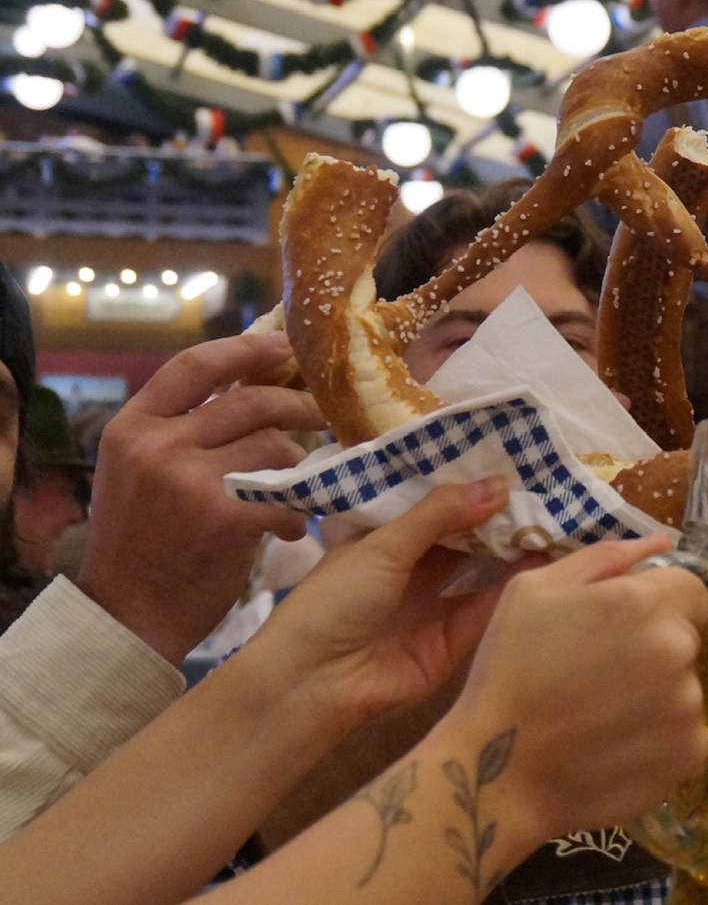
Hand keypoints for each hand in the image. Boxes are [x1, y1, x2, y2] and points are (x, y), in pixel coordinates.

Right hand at [75, 332, 328, 662]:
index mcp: (133, 426)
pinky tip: (289, 527)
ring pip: (275, 446)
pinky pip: (283, 496)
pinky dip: (295, 512)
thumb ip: (181, 431)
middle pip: (251, 401)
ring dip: (297, 466)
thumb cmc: (141, 543)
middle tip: (326, 413)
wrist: (127, 615)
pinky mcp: (224, 517)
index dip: (247, 348)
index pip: (196, 364)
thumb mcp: (139, 472)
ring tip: (294, 488)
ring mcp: (189, 480)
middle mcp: (157, 445)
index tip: (284, 345)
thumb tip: (249, 390)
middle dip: (299, 404)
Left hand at [246, 479, 522, 733]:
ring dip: (508, 548)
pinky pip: (485, 608)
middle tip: (539, 487)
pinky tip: (540, 558)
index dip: (464, 487)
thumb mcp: (383, 545)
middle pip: (459, 538)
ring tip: (549, 517)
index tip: (506, 462)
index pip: (429, 506)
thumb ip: (440, 514)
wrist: (314, 684)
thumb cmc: (334, 601)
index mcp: (381, 541)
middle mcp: (409, 571)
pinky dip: (510, 586)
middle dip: (494, 516)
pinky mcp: (451, 643)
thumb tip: (498, 484)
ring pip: (477, 571)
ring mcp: (431, 607)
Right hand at [445, 535, 707, 839]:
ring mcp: (690, 707)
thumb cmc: (509, 672)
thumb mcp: (534, 591)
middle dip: (652, 648)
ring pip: (684, 687)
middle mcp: (679, 651)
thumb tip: (659, 543)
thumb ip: (604, 558)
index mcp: (645, 603)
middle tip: (597, 675)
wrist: (498, 773)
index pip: (691, 589)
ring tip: (599, 716)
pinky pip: (684, 732)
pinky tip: (613, 745)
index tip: (620, 627)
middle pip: (685, 638)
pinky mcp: (690, 755)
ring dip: (655, 694)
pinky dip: (658, 738)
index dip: (657, 603)